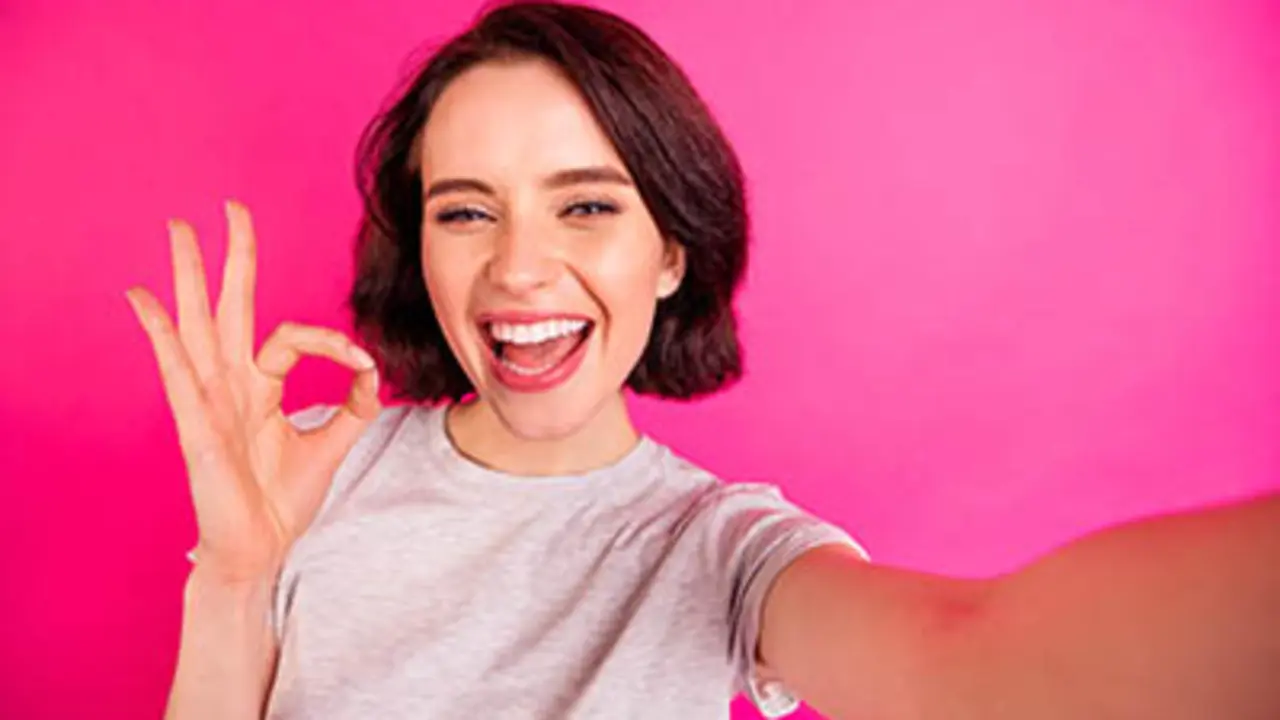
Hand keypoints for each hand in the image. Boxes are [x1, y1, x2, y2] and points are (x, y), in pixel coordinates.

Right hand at [126, 201, 380, 584]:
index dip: (330, 343)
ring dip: (186, 275)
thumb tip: (371, 370)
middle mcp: (230, 384)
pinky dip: (159, 332)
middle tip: (227, 207)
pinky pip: (176, 370)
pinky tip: (143, 297)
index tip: (364, 366)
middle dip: (228, 257)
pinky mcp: (196, 424)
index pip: (288, 337)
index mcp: (258, 387)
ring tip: (177, 229)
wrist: (261, 548)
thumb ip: (354, 404)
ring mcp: (208, 400)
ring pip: (197, 324)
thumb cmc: (282, 500)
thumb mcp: (334, 443)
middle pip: (227, 307)